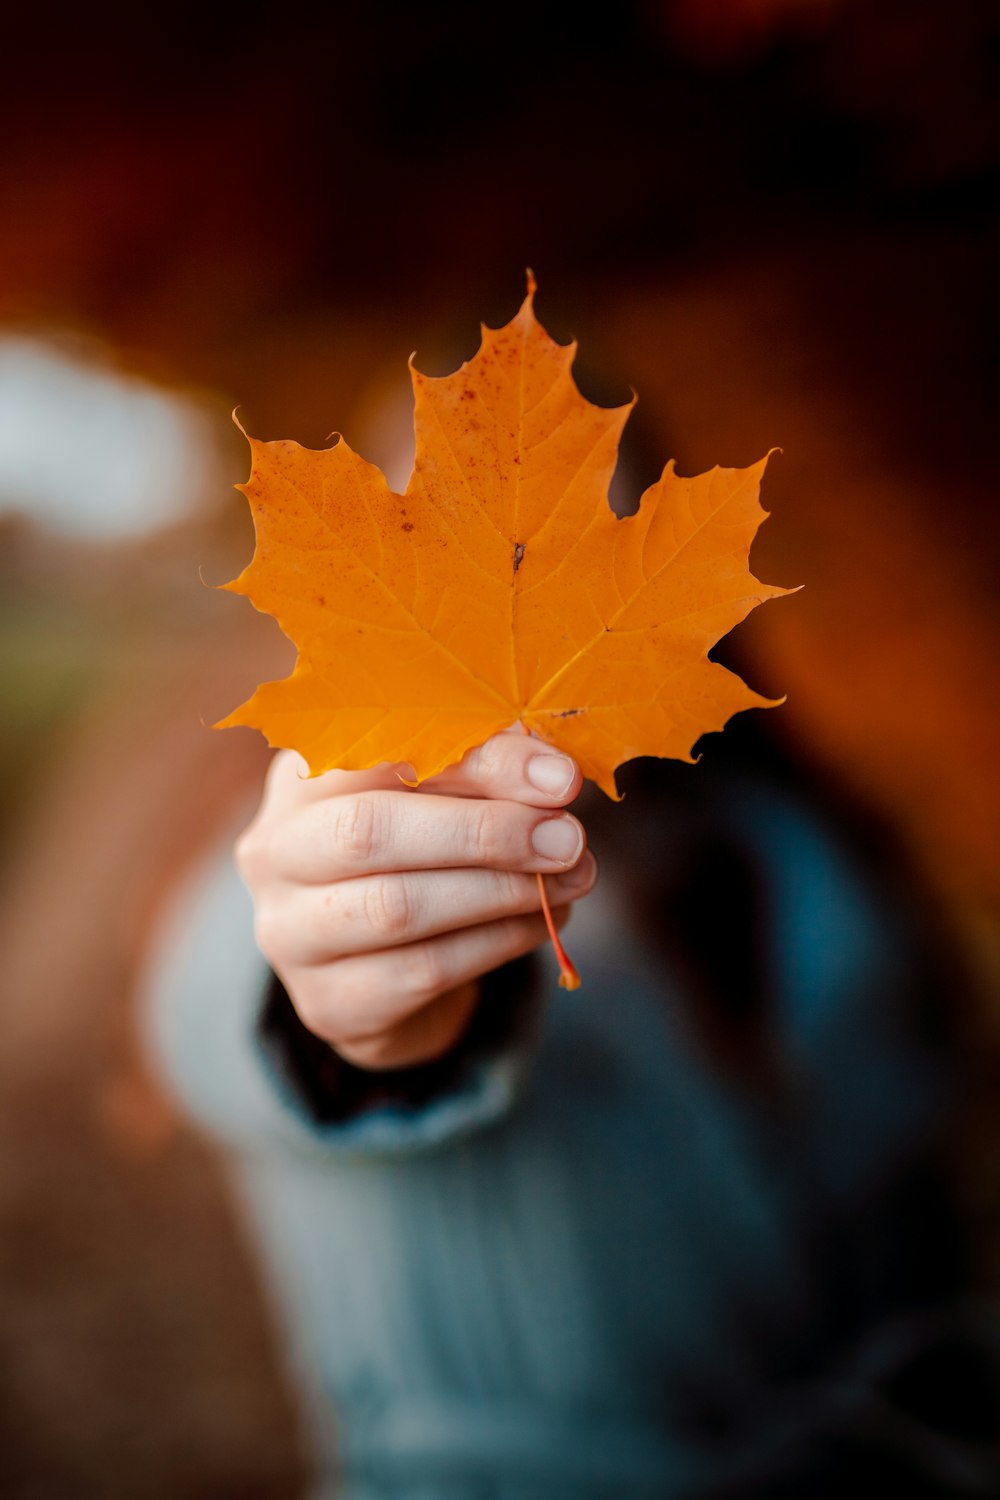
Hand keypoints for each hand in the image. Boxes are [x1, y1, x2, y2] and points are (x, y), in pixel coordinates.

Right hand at [235, 733, 595, 1069]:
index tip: (559, 776)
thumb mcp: (442, 796)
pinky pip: (422, 973)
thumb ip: (485, 772)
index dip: (475, 760)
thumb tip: (554, 774)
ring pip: (398, 908)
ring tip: (573, 878)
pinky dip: (496, 943)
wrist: (378, 968)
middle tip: (567, 837)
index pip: (379, 752)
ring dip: (501, 891)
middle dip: (483, 832)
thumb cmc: (420, 851)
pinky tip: (540, 922)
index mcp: (302, 776)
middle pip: (369, 831)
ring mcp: (290, 933)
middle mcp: (276, 851)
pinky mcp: (327, 1003)